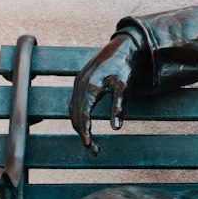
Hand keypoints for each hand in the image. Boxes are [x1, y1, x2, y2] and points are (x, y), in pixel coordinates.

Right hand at [69, 32, 140, 153]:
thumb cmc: (124, 67)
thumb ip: (119, 107)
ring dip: (80, 128)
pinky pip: (74, 104)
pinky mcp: (79, 83)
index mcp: (89, 87)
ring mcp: (77, 84)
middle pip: (75, 116)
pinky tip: (87, 127)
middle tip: (95, 150)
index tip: (90, 146)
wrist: (120, 48)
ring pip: (73, 111)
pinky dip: (78, 118)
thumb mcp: (124, 87)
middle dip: (83, 134)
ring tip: (92, 143)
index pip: (83, 115)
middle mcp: (79, 86)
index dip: (85, 132)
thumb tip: (115, 129)